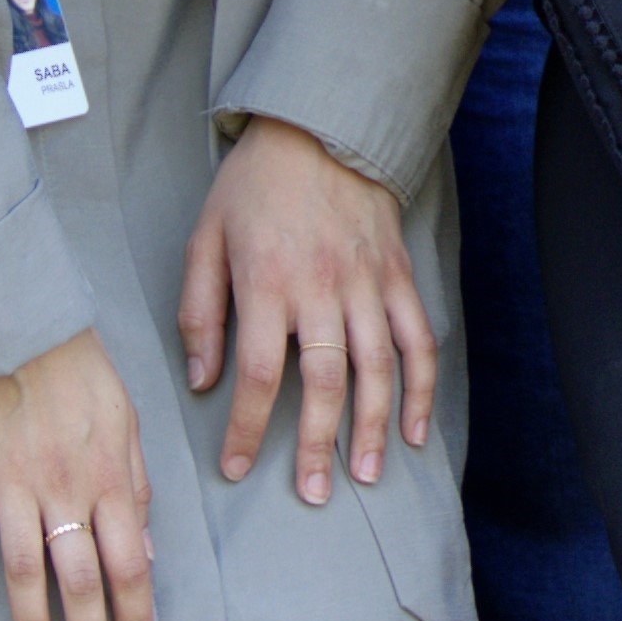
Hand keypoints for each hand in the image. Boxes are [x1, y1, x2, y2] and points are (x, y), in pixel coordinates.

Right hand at [0, 333, 153, 620]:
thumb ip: (139, 486)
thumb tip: (149, 554)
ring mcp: (9, 487)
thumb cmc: (77, 368)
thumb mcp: (128, 419)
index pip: (132, 567)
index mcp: (111, 477)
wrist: (11, 319)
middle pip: (82, 585)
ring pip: (24, 578)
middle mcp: (64, 491)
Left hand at [181, 116, 430, 503]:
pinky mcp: (398, 276)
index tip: (238, 467)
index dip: (248, 428)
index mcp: (267, 283)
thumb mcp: (204, 238)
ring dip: (373, 427)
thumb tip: (201, 380)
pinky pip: (417, 339)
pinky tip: (414, 430)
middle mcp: (321, 289)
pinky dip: (421, 388)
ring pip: (378, 368)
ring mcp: (366, 284)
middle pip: (326, 382)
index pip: (259, 373)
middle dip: (319, 444)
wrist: (319, 128)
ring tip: (365, 475)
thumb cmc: (253, 187)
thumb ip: (200, 311)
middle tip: (313, 493)